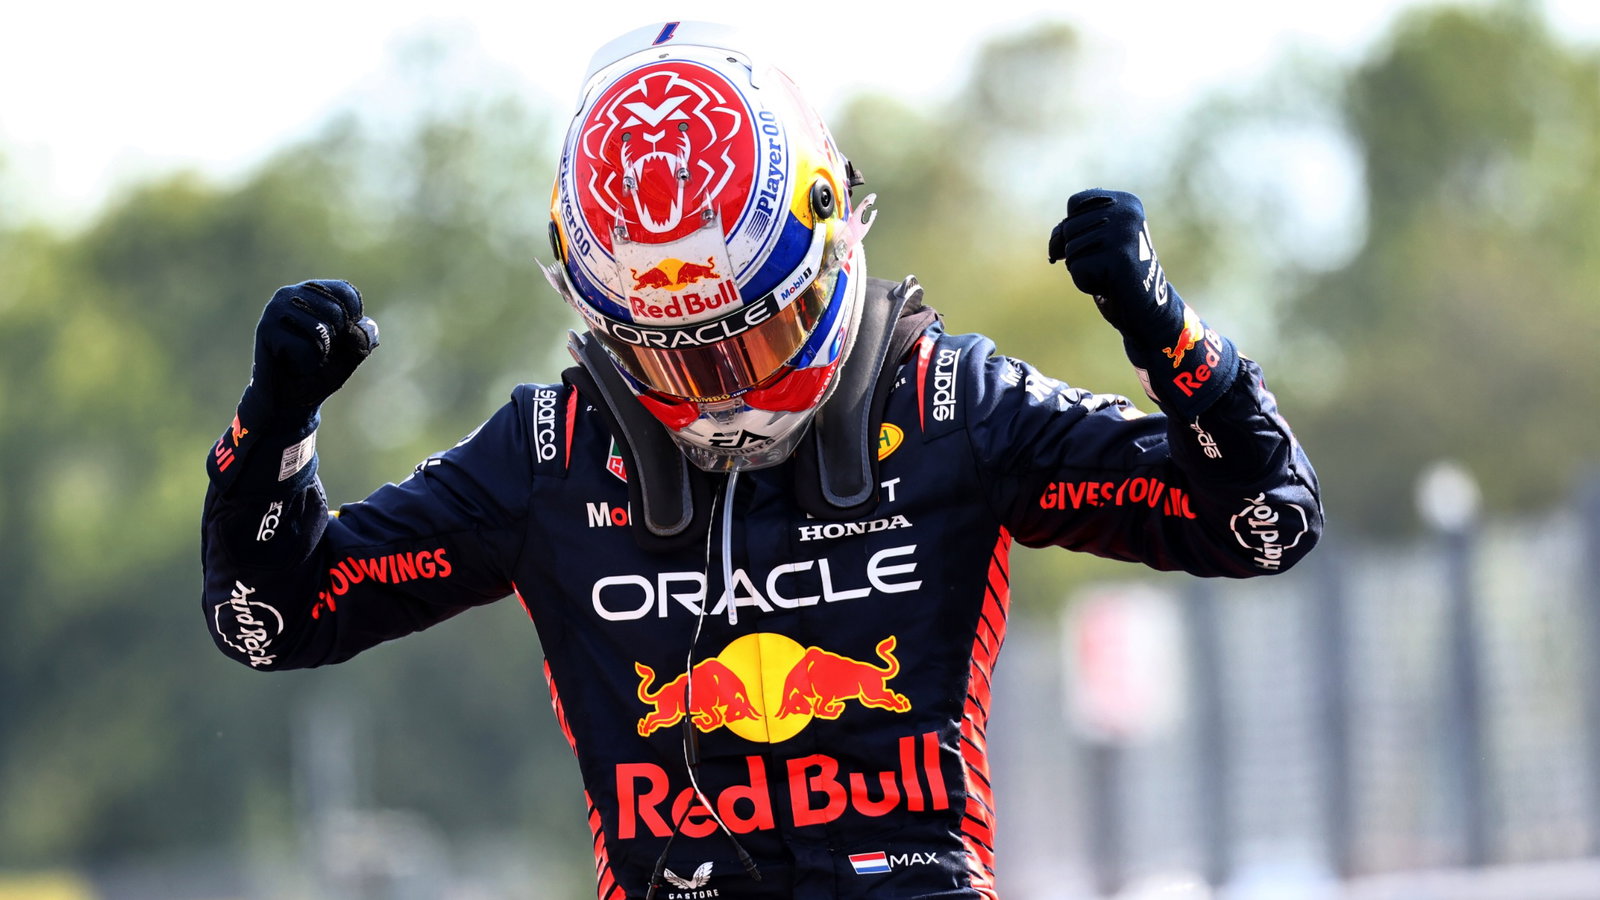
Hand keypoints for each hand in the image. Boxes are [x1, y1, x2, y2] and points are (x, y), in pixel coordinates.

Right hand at [249, 280, 378, 411]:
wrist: (289, 401)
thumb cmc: (320, 370)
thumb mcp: (352, 353)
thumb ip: (364, 337)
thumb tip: (363, 325)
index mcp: (313, 291)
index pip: (347, 292)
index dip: (353, 322)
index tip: (337, 338)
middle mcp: (291, 293)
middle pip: (337, 312)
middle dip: (335, 341)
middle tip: (316, 351)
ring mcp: (275, 310)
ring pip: (321, 330)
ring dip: (320, 354)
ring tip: (302, 357)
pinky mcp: (265, 330)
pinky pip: (305, 348)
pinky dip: (306, 363)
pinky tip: (291, 364)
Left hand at [1047, 189, 1180, 347]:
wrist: (1144, 308)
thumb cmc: (1114, 273)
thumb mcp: (1092, 243)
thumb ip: (1069, 232)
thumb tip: (1054, 247)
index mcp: (1125, 201)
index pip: (1075, 203)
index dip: (1073, 228)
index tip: (1096, 245)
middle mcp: (1128, 211)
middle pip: (1068, 227)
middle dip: (1078, 253)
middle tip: (1106, 264)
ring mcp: (1124, 233)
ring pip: (1070, 249)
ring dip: (1083, 269)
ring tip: (1109, 274)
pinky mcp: (1119, 256)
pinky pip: (1077, 268)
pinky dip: (1086, 283)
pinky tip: (1109, 285)